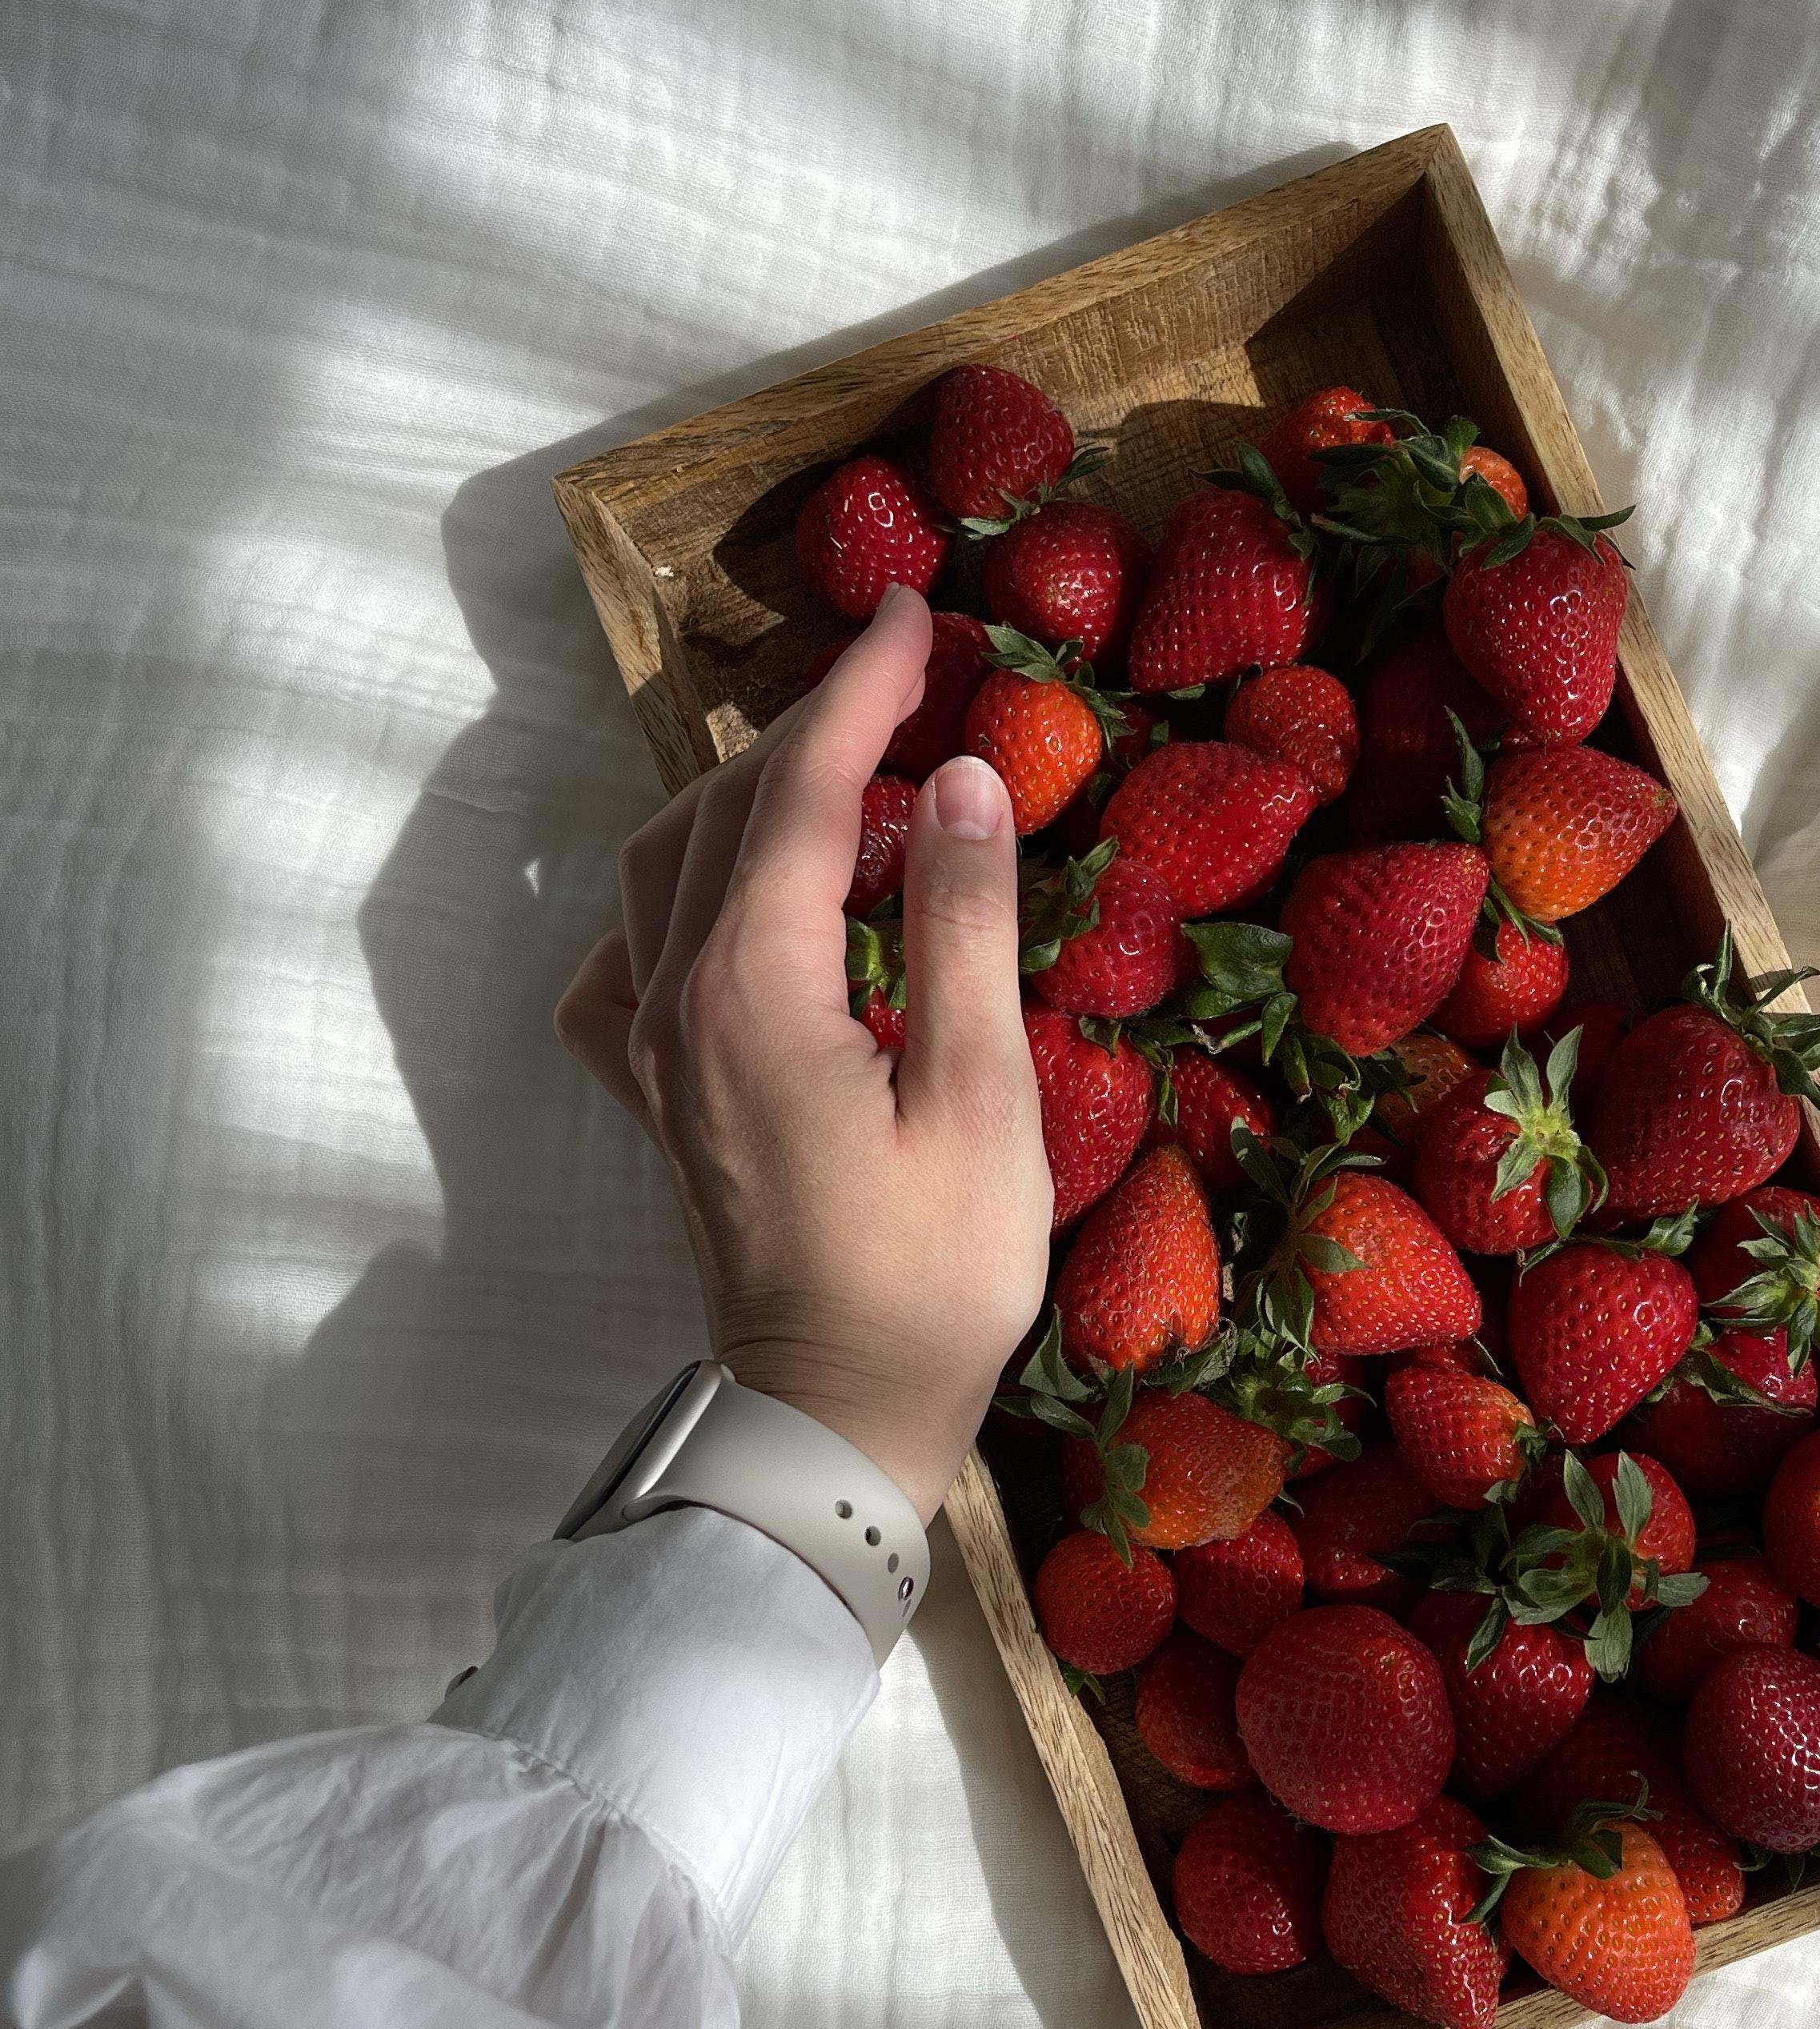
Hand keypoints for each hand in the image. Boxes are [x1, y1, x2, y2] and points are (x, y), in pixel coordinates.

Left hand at [556, 587, 1050, 1522]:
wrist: (837, 1414)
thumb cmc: (930, 1275)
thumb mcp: (981, 1094)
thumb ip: (965, 925)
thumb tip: (963, 779)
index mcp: (752, 988)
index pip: (798, 791)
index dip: (858, 691)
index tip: (918, 615)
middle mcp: (676, 1002)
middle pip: (720, 813)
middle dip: (808, 731)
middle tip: (905, 684)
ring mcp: (655, 1054)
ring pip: (665, 871)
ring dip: (746, 801)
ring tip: (845, 778)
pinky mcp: (661, 1100)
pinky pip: (630, 961)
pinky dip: (678, 900)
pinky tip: (734, 906)